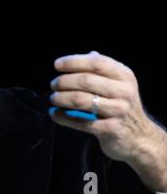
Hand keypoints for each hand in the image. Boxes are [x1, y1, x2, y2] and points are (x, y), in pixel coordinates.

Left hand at [49, 51, 164, 162]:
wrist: (139, 137)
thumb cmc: (121, 105)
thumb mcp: (119, 84)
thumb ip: (102, 69)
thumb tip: (82, 56)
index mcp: (124, 76)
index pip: (96, 63)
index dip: (74, 62)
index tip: (57, 64)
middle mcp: (123, 91)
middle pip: (85, 81)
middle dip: (64, 81)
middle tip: (53, 84)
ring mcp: (118, 111)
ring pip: (80, 100)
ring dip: (61, 98)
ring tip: (53, 98)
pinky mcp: (110, 129)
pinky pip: (80, 121)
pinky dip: (63, 117)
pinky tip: (55, 114)